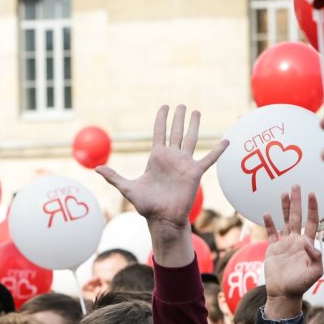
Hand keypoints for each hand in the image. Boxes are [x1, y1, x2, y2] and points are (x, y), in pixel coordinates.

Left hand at [97, 105, 227, 265]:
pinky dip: (217, 151)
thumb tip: (96, 169)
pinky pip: (208, 159)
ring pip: (191, 139)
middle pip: (176, 132)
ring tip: (196, 112)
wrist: (162, 218)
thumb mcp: (128, 188)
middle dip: (178, 118)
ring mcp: (184, 164)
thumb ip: (115, 177)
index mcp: (157, 157)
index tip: (163, 106)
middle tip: (181, 105)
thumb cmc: (146, 205)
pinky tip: (226, 142)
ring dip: (194, 125)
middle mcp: (171, 157)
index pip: (159, 133)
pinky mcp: (195, 173)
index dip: (161, 119)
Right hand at [263, 186, 321, 320]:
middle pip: (297, 216)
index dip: (312, 208)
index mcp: (308, 244)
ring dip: (285, 207)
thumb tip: (307, 240)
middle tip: (296, 185)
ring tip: (284, 193)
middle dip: (297, 201)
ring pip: (285, 221)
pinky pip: (271, 233)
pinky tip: (267, 213)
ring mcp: (284, 243)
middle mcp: (297, 240)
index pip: (312, 221)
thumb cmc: (301, 285)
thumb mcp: (314, 273)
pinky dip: (268, 223)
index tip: (312, 194)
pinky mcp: (273, 248)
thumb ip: (315, 256)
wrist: (284, 293)